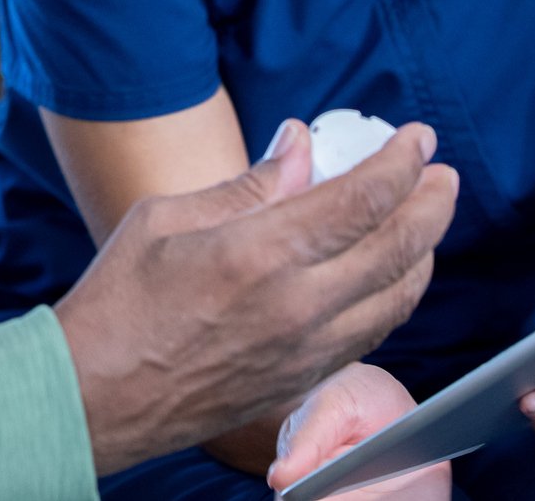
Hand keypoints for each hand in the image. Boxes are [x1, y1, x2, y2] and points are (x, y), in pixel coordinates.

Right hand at [55, 119, 457, 476]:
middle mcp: (297, 306)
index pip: (363, 199)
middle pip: (399, 249)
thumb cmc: (118, 301)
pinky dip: (396, 295)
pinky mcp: (302, 381)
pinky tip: (390, 273)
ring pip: (398, 298)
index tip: (417, 137)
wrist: (94, 397)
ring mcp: (305, 352)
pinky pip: (372, 333)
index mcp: (260, 254)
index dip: (401, 162)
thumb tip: (301, 145)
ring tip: (425, 217)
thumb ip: (247, 184)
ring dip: (424, 251)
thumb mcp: (167, 217)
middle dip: (432, 202)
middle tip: (440, 172)